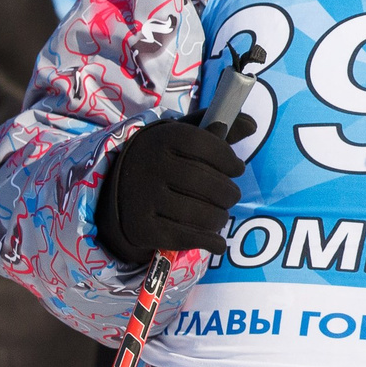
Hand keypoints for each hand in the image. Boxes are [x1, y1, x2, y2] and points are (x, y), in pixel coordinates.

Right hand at [94, 120, 244, 265]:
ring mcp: (145, 199)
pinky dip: (210, 241)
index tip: (237, 168)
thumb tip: (251, 124)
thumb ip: (214, 128)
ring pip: (204, 214)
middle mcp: (151, 167)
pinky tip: (216, 241)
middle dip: (229, 193)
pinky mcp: (143, 229)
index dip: (229, 159)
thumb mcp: (179, 137)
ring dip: (220, 218)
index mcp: (162, 138)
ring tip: (219, 214)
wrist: (113, 193)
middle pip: (210, 184)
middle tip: (230, 196)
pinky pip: (189, 238)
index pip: (209, 146)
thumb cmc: (160, 161)